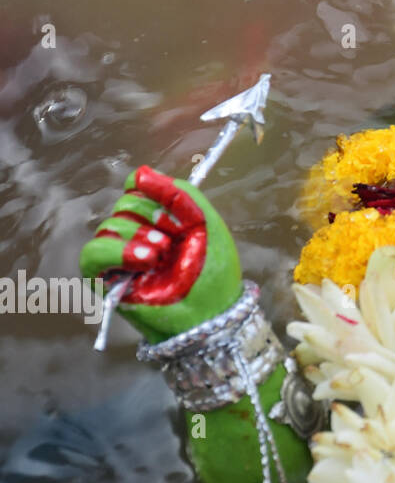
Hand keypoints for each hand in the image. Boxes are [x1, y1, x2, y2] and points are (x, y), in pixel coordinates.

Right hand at [81, 166, 241, 342]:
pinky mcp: (105, 279)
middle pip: (125, 204)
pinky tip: (145, 259)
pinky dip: (117, 251)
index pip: (137, 186)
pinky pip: (93, 253)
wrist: (212, 310)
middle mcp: (136, 232)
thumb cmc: (212, 268)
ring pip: (111, 225)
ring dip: (141, 237)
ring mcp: (120, 255)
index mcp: (158, 216)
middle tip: (175, 242)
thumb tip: (139, 173)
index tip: (176, 210)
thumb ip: (177, 192)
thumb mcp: (204, 221)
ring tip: (163, 255)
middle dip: (154, 218)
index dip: (154, 192)